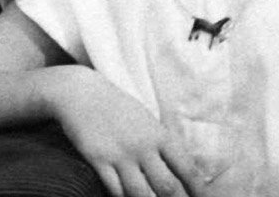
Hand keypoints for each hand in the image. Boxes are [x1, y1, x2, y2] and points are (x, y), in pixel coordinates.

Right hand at [54, 68, 197, 196]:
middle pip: (167, 187)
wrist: (80, 92)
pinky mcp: (98, 159)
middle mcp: (143, 146)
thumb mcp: (146, 119)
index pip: (187, 169)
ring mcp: (120, 154)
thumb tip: (181, 169)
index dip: (198, 190)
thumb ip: (162, 143)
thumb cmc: (116, 106)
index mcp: (159, 135)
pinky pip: (114, 188)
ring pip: (140, 193)